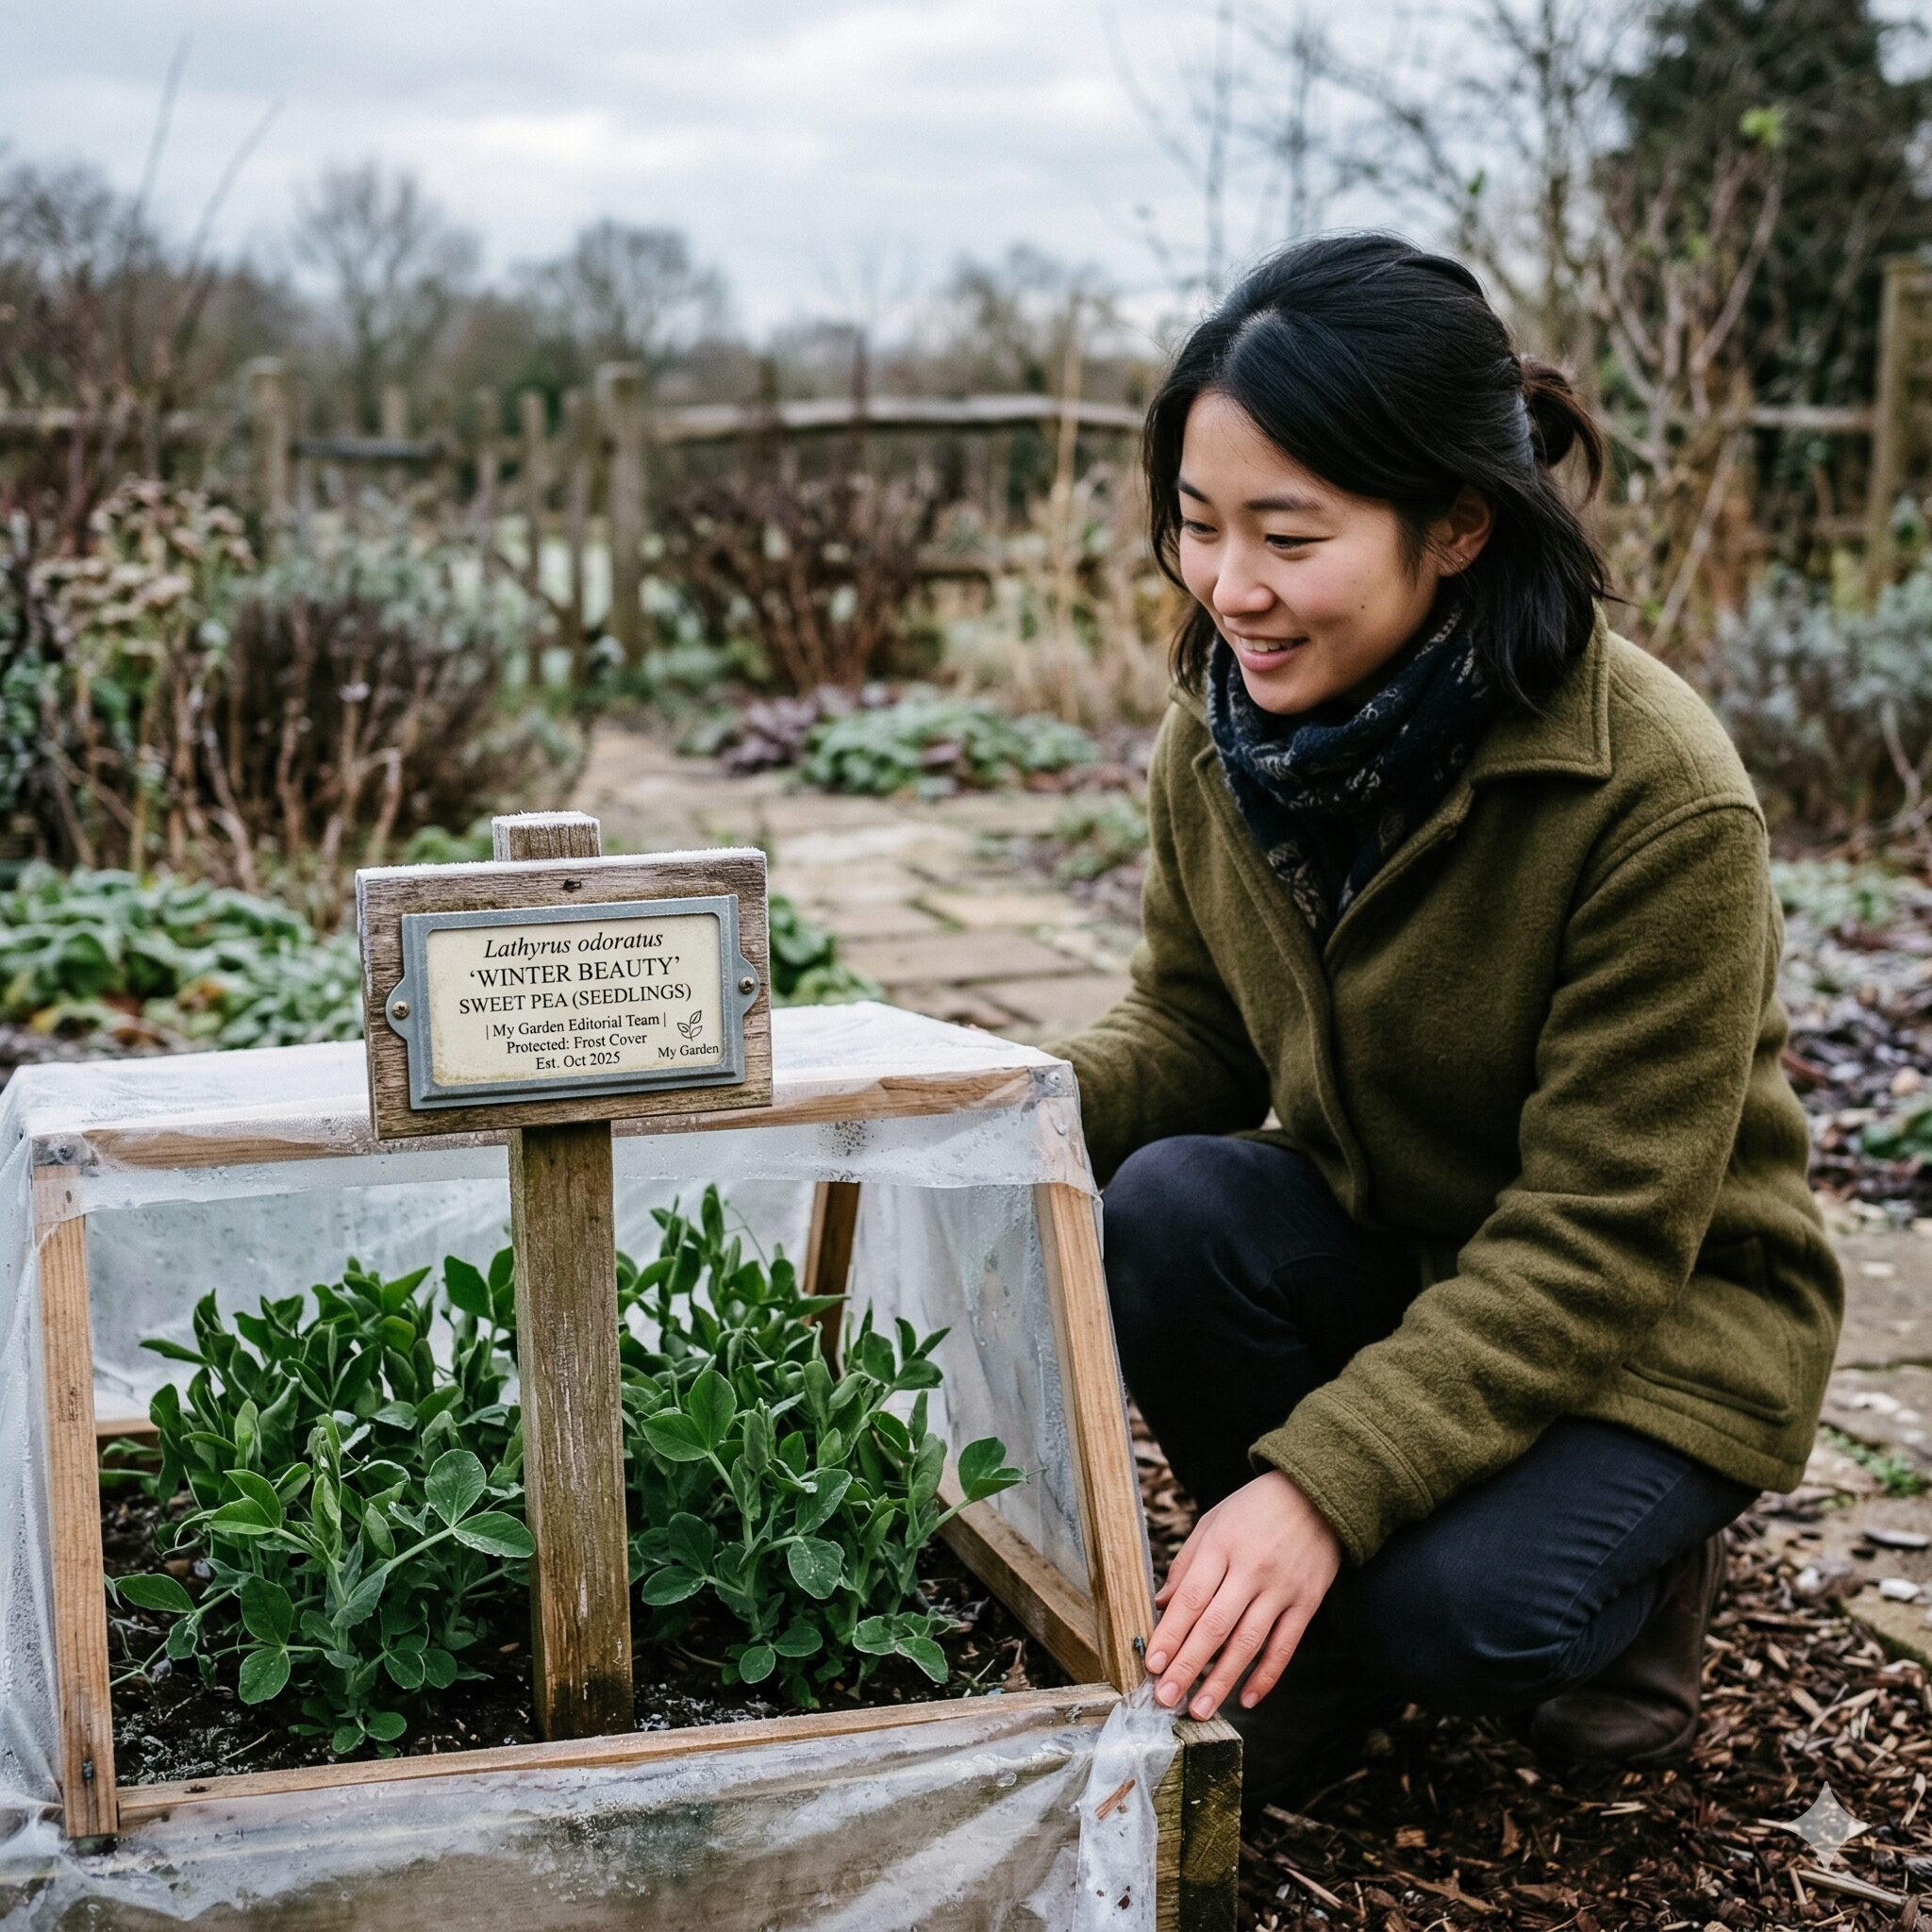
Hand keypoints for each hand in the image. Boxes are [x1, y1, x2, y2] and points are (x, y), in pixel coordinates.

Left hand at [1145, 1469, 1341, 1719]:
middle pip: (1215, 1626)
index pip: (1191, 1598)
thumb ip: (1186, 1563)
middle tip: (1166, 1699)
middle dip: (1188, 1666)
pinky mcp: (1307, 1602)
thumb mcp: (1213, 1521)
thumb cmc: (1254, 1509)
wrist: (1316, 1494)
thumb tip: (1162, 1604)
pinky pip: (1285, 1646)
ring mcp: (1281, 1588)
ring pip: (1248, 1643)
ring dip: (1221, 1680)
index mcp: (1221, 1545)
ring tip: (1199, 1709)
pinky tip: (1247, 1699)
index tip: (1152, 1665)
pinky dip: (1266, 1676)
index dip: (1170, 1634)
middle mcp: (1250, 1569)